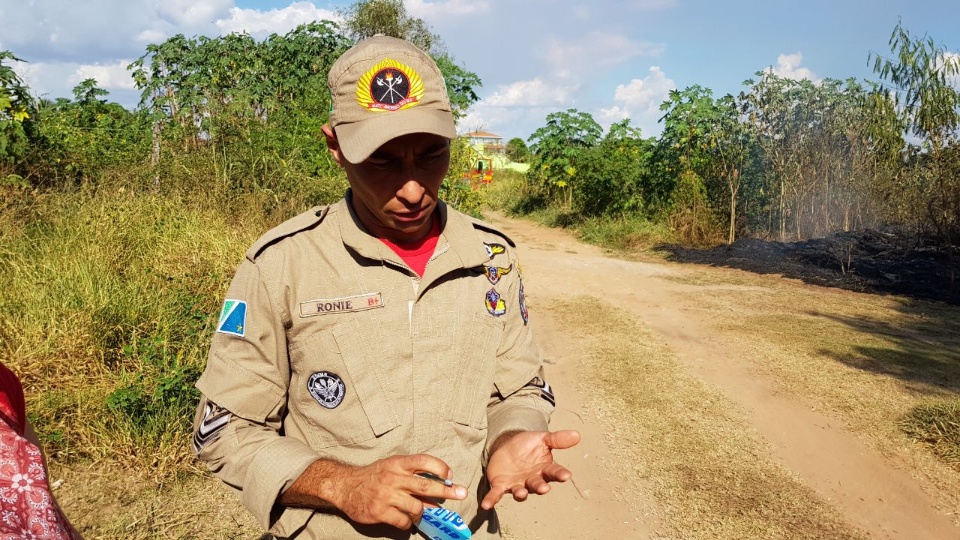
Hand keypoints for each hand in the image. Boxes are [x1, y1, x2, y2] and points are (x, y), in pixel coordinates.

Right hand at [281, 454, 466, 530]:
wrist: (345, 486)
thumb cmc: (374, 476)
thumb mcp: (392, 468)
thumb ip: (413, 477)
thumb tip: (437, 491)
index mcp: (398, 464)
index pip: (424, 461)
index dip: (440, 467)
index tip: (449, 476)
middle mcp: (393, 478)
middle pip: (425, 485)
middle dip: (447, 491)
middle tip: (461, 494)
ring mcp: (386, 495)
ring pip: (416, 507)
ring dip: (422, 512)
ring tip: (418, 512)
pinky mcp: (380, 512)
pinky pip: (403, 521)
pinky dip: (407, 523)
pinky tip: (405, 520)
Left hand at [480, 429, 580, 509]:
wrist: (508, 445)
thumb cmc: (528, 445)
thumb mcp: (543, 439)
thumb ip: (557, 439)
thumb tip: (577, 434)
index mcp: (544, 469)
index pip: (554, 472)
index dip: (560, 474)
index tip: (566, 475)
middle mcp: (532, 480)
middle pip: (537, 484)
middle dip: (540, 487)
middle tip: (544, 488)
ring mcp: (517, 484)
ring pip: (520, 491)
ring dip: (520, 493)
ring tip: (520, 492)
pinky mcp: (501, 485)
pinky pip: (496, 494)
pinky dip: (492, 500)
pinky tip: (486, 505)